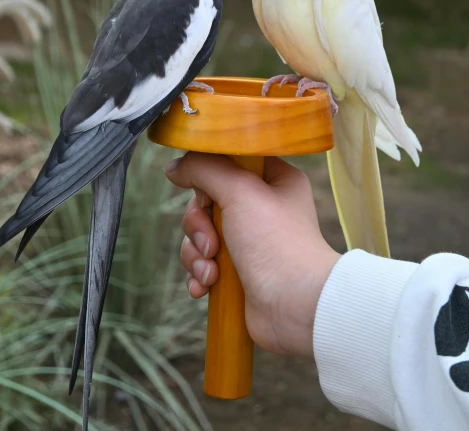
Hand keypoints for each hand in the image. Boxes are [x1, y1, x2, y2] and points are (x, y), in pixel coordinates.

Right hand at [165, 153, 340, 358]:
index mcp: (274, 180)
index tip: (206, 193)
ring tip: (211, 272)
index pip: (229, 162)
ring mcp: (249, 241)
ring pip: (200, 233)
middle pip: (206, 200)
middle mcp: (262, 208)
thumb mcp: (240, 190)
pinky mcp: (238, 271)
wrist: (295, 306)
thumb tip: (174, 168)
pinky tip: (206, 286)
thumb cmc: (276, 242)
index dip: (209, 176)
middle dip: (198, 224)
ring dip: (196, 253)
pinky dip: (199, 274)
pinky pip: (203, 263)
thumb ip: (204, 169)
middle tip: (211, 242)